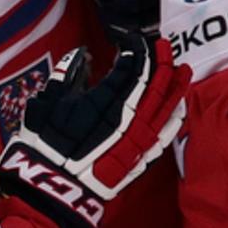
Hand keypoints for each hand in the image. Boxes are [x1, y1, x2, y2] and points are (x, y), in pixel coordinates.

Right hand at [0, 34, 188, 227]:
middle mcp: (128, 117)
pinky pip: (164, 134)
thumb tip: (81, 56)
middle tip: (162, 45)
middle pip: (154, 83)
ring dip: (175, 86)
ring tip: (183, 69)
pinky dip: (174, 117)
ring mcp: (138, 139)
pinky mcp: (140, 158)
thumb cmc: (45, 144)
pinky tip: (179, 107)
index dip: (136, 49)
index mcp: (105, 99)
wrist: (53, 188)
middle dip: (160, 60)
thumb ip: (66, 74)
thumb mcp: (47, 102)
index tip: (131, 39)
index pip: (131, 67)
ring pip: (165, 107)